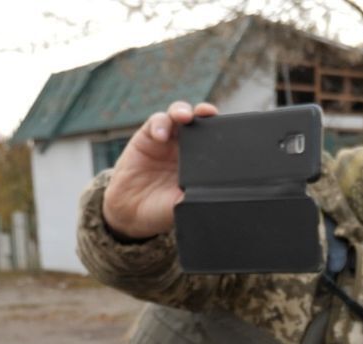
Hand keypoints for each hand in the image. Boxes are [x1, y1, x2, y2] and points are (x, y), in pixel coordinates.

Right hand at [102, 100, 218, 238]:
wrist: (132, 213)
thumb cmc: (162, 208)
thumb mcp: (184, 204)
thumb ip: (197, 194)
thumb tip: (215, 193)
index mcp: (202, 161)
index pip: (215, 139)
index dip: (222, 130)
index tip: (230, 128)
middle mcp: (186, 146)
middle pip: (199, 120)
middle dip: (204, 112)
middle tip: (208, 112)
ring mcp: (167, 139)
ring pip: (178, 115)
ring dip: (182, 111)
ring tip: (184, 117)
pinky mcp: (147, 136)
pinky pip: (156, 122)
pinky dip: (159, 125)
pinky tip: (160, 135)